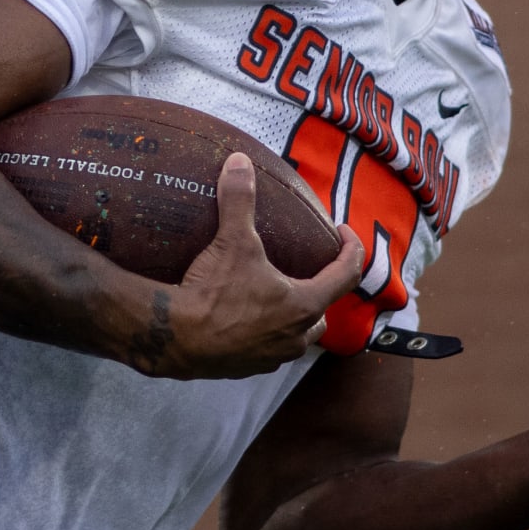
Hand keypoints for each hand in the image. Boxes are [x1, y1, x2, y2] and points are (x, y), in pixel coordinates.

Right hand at [140, 153, 364, 379]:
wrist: (177, 338)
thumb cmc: (214, 292)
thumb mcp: (232, 241)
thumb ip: (239, 200)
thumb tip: (239, 162)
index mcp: (304, 303)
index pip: (346, 274)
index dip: (351, 249)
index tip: (343, 231)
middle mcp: (295, 335)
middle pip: (322, 309)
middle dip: (320, 289)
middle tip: (306, 267)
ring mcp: (273, 356)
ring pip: (297, 334)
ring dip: (293, 314)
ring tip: (275, 292)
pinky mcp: (249, 367)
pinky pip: (268, 348)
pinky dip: (265, 331)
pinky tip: (245, 316)